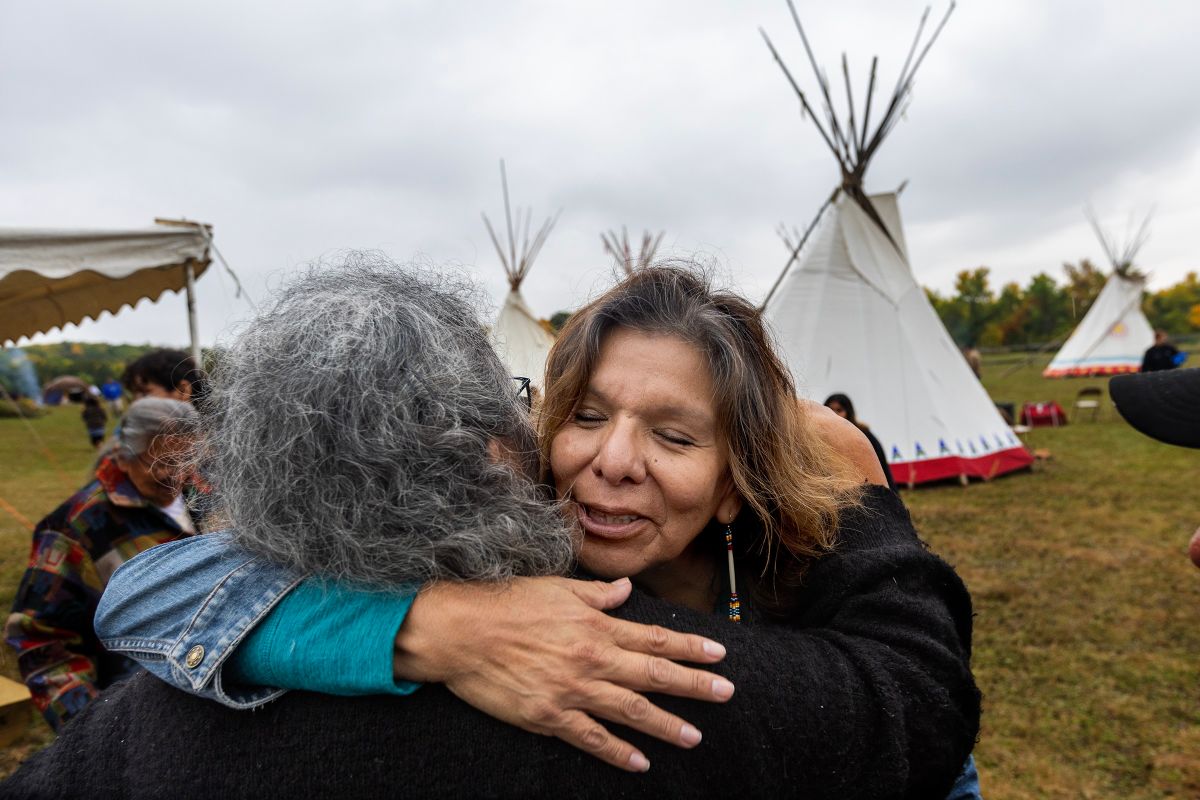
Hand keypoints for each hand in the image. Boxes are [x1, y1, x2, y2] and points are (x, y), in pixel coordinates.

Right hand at [393, 576, 734, 771]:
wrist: (463, 631)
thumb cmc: (507, 603)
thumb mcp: (557, 588)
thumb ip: (596, 594)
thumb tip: (625, 590)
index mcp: (596, 625)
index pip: (654, 637)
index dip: (690, 646)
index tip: (719, 653)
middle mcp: (592, 658)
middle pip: (653, 673)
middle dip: (693, 684)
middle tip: (726, 693)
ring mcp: (573, 690)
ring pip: (631, 710)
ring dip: (666, 724)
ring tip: (694, 735)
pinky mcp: (550, 716)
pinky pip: (592, 738)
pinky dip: (618, 752)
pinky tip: (640, 762)